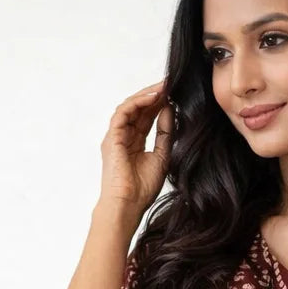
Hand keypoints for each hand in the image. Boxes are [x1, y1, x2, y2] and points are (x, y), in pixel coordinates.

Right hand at [99, 78, 173, 213]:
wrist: (128, 205)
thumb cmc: (142, 189)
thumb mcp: (162, 156)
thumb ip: (165, 133)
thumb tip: (171, 110)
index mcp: (134, 143)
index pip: (147, 117)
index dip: (160, 104)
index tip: (175, 93)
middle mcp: (123, 137)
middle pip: (138, 109)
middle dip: (154, 95)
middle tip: (171, 83)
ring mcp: (115, 136)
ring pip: (130, 107)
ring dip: (147, 95)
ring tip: (164, 87)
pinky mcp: (112, 137)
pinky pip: (124, 112)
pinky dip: (138, 102)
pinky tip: (153, 97)